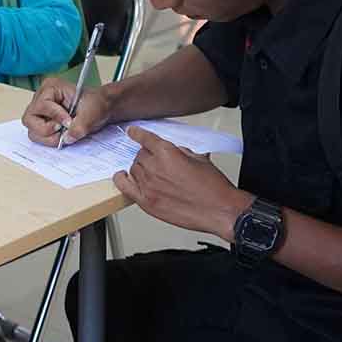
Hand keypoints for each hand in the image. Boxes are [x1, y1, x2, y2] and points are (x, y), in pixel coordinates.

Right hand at [22, 77, 113, 145]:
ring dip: (48, 137)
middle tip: (62, 130)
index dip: (55, 116)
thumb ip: (79, 126)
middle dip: (46, 129)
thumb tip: (66, 138)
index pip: (42, 105)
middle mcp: (41, 98)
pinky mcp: (43, 123)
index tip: (69, 122)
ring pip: (32, 130)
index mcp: (51, 87)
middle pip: (29, 119)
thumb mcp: (92, 113)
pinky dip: (49, 139)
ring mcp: (41, 112)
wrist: (102, 109)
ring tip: (63, 133)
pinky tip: (62, 135)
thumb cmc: (96, 103)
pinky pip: (38, 136)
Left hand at [112, 127, 251, 240]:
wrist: (220, 210)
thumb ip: (180, 151)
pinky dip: (121, 179)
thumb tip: (172, 151)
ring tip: (150, 172)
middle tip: (155, 160)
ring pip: (133, 168)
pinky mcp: (147, 202)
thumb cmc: (213, 188)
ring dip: (139, 167)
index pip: (145, 138)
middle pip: (139, 154)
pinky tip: (123, 176)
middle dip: (146, 155)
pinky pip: (124, 187)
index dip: (137, 134)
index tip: (132, 131)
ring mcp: (149, 185)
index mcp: (168, 153)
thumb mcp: (198, 158)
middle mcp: (155, 167)